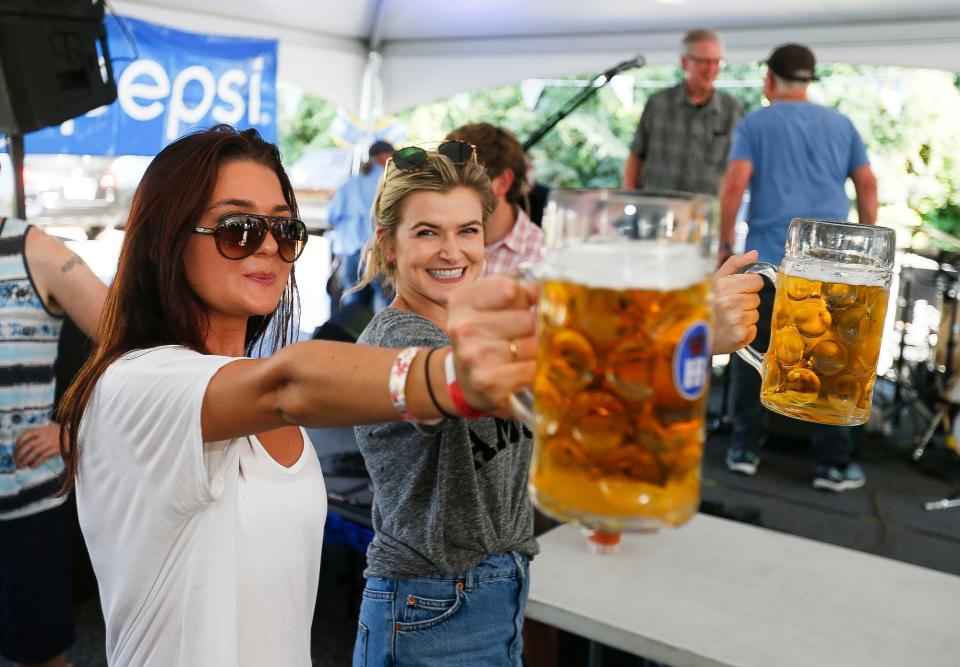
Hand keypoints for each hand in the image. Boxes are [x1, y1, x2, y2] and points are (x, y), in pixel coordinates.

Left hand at [14, 422, 65, 468]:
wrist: (75, 435)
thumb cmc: (59, 433)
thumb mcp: (49, 429)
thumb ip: (38, 434)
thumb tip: (24, 445)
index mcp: (42, 429)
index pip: (28, 434)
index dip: (20, 441)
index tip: (15, 447)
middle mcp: (45, 435)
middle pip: (29, 444)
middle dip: (20, 453)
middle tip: (15, 460)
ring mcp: (51, 442)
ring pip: (35, 451)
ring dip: (26, 459)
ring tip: (21, 465)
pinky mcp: (56, 448)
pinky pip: (43, 456)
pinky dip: (36, 462)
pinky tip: (32, 466)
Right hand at [447, 275, 537, 414]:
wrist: (467, 381)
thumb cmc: (486, 338)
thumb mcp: (492, 308)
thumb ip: (519, 293)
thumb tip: (543, 292)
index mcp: (462, 301)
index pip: (510, 289)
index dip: (524, 300)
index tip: (519, 308)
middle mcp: (463, 327)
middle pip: (526, 319)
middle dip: (532, 328)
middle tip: (521, 337)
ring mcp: (474, 355)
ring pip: (532, 345)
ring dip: (536, 351)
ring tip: (523, 354)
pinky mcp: (487, 381)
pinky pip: (531, 370)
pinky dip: (536, 371)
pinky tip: (525, 370)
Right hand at [713, 251, 762, 354]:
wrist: (691, 337)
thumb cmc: (704, 307)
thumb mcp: (714, 281)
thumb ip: (735, 264)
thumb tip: (754, 254)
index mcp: (723, 286)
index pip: (756, 280)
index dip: (747, 286)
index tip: (735, 291)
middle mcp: (729, 302)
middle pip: (756, 297)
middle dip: (746, 302)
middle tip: (729, 308)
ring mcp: (735, 320)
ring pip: (755, 313)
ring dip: (745, 317)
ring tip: (729, 320)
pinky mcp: (740, 336)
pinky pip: (753, 329)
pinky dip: (745, 331)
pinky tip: (731, 330)